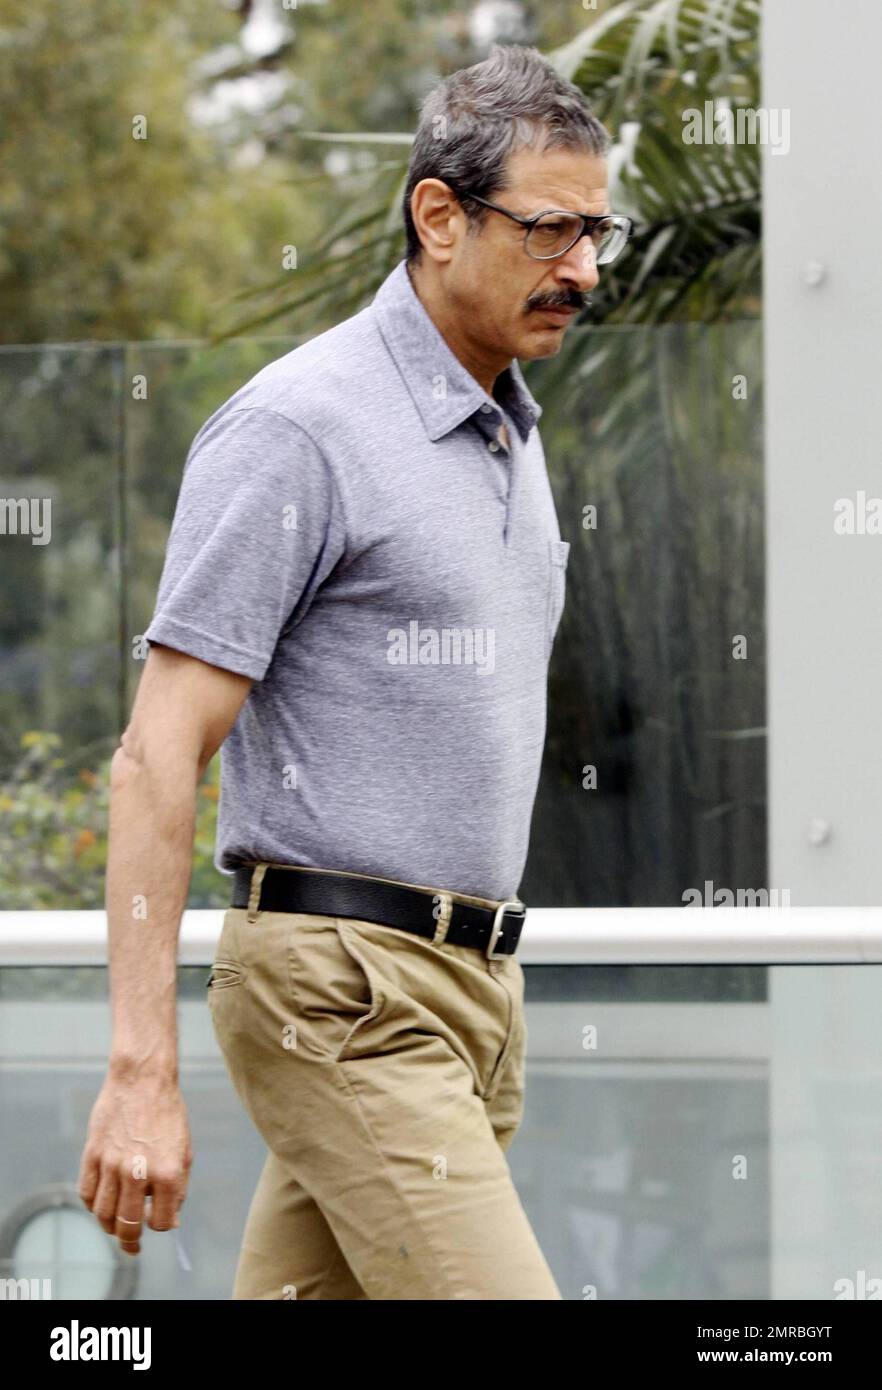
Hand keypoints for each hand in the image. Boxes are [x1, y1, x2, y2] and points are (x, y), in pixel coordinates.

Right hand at [78, 1070, 192, 1256]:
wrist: (142, 1080)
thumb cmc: (167, 1115)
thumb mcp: (184, 1151)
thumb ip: (177, 1188)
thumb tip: (169, 1221)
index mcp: (167, 1173)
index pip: (160, 1223)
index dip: (160, 1226)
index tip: (157, 1221)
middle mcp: (138, 1172)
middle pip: (127, 1225)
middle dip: (130, 1241)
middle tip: (132, 1246)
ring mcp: (112, 1164)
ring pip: (103, 1214)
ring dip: (109, 1227)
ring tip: (116, 1227)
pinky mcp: (92, 1154)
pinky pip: (87, 1193)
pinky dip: (92, 1205)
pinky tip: (101, 1204)